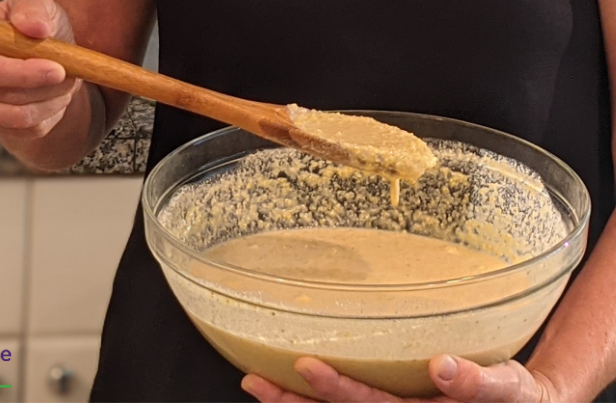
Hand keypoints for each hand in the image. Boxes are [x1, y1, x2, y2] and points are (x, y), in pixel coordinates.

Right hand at [0, 0, 80, 141]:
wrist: (49, 58)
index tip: (57, 68)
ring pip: (22, 117)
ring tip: (65, 81)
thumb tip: (35, 27)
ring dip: (53, 100)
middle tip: (69, 75)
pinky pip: (31, 130)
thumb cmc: (39, 26)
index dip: (23, 73)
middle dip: (46, 88)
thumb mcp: (40, 5)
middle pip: (7, 96)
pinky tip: (55, 96)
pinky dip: (52, 114)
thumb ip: (34, 8)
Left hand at [241, 356, 558, 402]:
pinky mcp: (388, 397)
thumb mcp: (505, 389)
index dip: (336, 388)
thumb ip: (476, 383)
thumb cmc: (512, 395)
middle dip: (296, 399)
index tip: (305, 366)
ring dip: (290, 400)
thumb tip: (443, 369)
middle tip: (257, 379)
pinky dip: (308, 395)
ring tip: (252, 380)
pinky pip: (347, 401)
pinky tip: (278, 379)